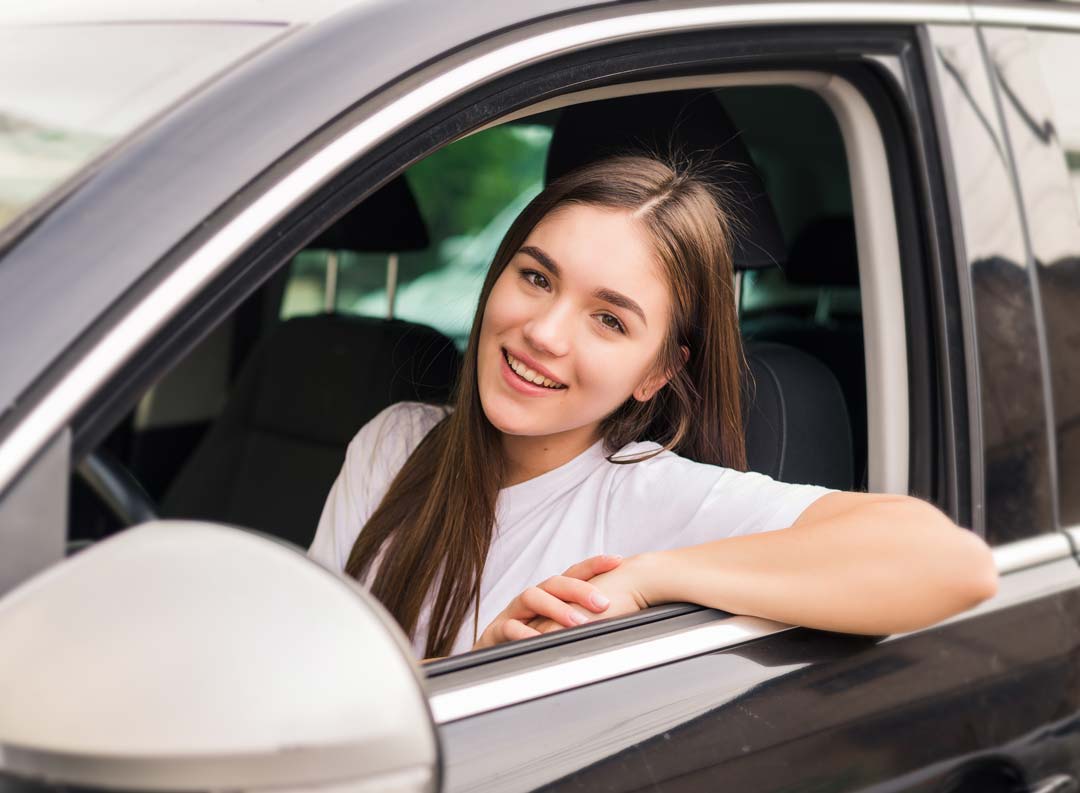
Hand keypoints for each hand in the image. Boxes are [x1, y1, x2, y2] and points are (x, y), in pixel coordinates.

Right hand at [472, 555, 622, 650]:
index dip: (594, 564)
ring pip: (532, 597)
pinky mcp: (497, 630)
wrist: (490, 656)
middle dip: (579, 590)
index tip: (618, 560)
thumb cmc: (529, 640)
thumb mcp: (556, 628)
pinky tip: (540, 640)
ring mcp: (514, 612)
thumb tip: (620, 619)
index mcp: (549, 594)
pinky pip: (511, 627)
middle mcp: (532, 598)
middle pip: (554, 582)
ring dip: (556, 608)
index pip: (573, 573)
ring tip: (577, 623)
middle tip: (602, 603)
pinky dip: (526, 633)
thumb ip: (582, 620)